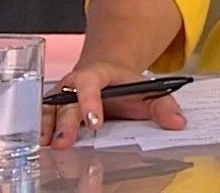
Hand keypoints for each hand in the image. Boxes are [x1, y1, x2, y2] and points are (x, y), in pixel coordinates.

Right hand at [40, 58, 186, 147]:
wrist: (108, 76)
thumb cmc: (125, 86)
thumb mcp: (146, 91)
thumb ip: (163, 105)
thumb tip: (177, 121)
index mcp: (97, 74)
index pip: (90, 84)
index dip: (90, 102)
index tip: (94, 122)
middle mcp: (74, 83)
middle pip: (67, 101)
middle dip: (65, 122)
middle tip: (64, 141)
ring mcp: (61, 96)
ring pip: (50, 109)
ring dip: (48, 127)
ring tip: (48, 144)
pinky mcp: (53, 108)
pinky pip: (44, 117)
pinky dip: (41, 129)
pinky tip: (42, 142)